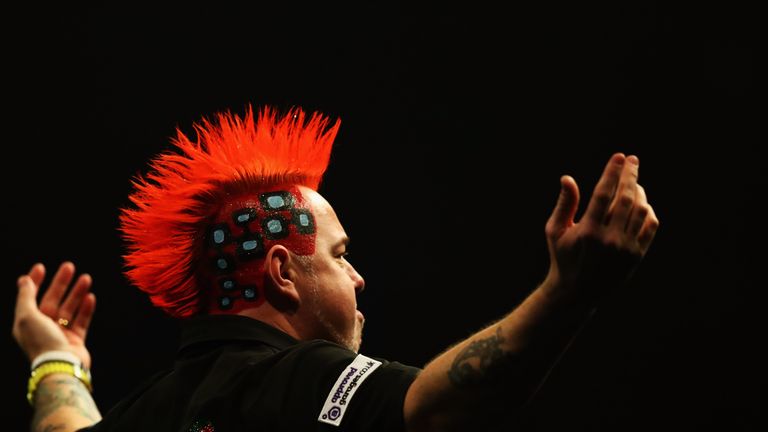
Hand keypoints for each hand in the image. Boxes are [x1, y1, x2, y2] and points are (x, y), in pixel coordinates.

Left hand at [13, 262, 95, 367]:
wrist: (60, 366)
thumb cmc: (41, 342)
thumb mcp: (27, 316)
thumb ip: (26, 297)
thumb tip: (24, 280)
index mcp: (28, 322)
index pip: (30, 297)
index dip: (35, 281)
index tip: (41, 266)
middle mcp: (43, 327)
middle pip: (52, 300)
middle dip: (61, 283)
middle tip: (69, 266)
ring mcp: (60, 333)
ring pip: (69, 308)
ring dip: (77, 293)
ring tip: (86, 278)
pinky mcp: (75, 340)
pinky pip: (82, 320)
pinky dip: (86, 309)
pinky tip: (90, 297)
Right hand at [543, 153, 659, 300]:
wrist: (577, 292)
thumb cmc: (563, 257)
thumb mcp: (555, 231)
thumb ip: (564, 204)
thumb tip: (567, 178)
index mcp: (587, 231)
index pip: (603, 194)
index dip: (612, 172)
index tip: (619, 157)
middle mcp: (609, 239)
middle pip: (625, 198)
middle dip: (630, 176)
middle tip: (632, 161)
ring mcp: (625, 248)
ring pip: (640, 210)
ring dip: (639, 192)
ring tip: (634, 183)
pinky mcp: (637, 256)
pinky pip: (649, 226)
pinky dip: (648, 211)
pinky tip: (641, 203)